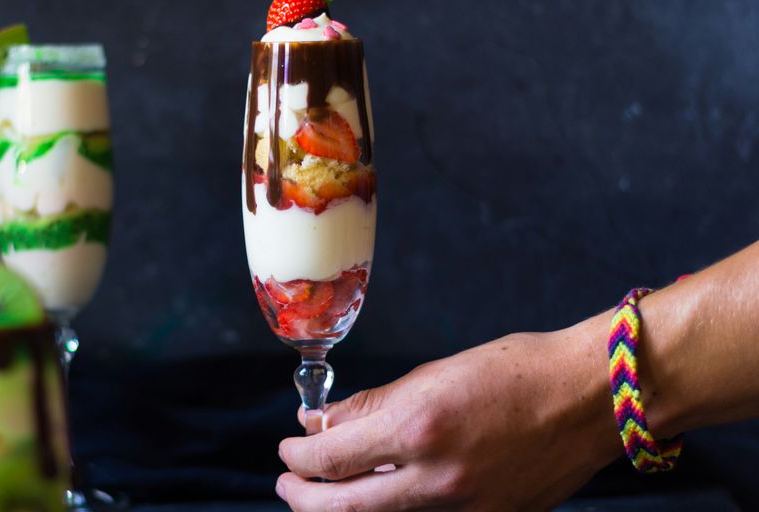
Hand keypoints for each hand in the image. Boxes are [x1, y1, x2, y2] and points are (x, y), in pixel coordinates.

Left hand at [276, 322, 623, 510]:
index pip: (330, 460)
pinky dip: (392, 511)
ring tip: (326, 491)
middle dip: (302, 499)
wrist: (592, 397)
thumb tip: (321, 424)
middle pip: (342, 511)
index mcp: (419, 429)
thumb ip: (371, 406)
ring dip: (342, 509)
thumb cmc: (517, 372)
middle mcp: (438, 480)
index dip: (297, 457)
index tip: (289, 448)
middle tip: (289, 482)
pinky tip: (382, 492)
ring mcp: (467, 510)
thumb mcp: (433, 375)